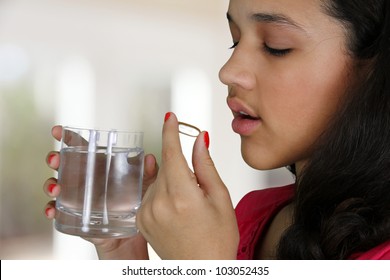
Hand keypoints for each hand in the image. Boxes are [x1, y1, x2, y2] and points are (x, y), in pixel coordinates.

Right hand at [43, 126, 158, 259]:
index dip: (69, 138)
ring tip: (56, 188)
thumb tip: (149, 158)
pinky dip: (51, 210)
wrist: (132, 237)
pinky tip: (52, 211)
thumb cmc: (137, 208)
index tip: (58, 131)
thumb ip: (149, 173)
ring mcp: (78, 198)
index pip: (82, 148)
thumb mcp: (146, 188)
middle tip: (55, 160)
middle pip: (64, 165)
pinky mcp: (75, 216)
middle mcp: (86, 181)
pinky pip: (58, 212)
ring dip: (51, 184)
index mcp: (101, 168)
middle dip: (55, 159)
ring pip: (57, 186)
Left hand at [137, 113, 238, 259]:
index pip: (171, 153)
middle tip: (197, 185)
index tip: (170, 118)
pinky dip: (163, 192)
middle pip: (165, 165)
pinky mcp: (140, 219)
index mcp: (182, 197)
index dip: (171, 131)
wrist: (202, 269)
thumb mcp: (220, 198)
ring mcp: (146, 213)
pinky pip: (150, 193)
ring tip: (189, 204)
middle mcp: (159, 204)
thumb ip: (206, 166)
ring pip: (158, 179)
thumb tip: (199, 140)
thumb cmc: (217, 240)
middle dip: (180, 165)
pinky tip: (177, 209)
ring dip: (172, 180)